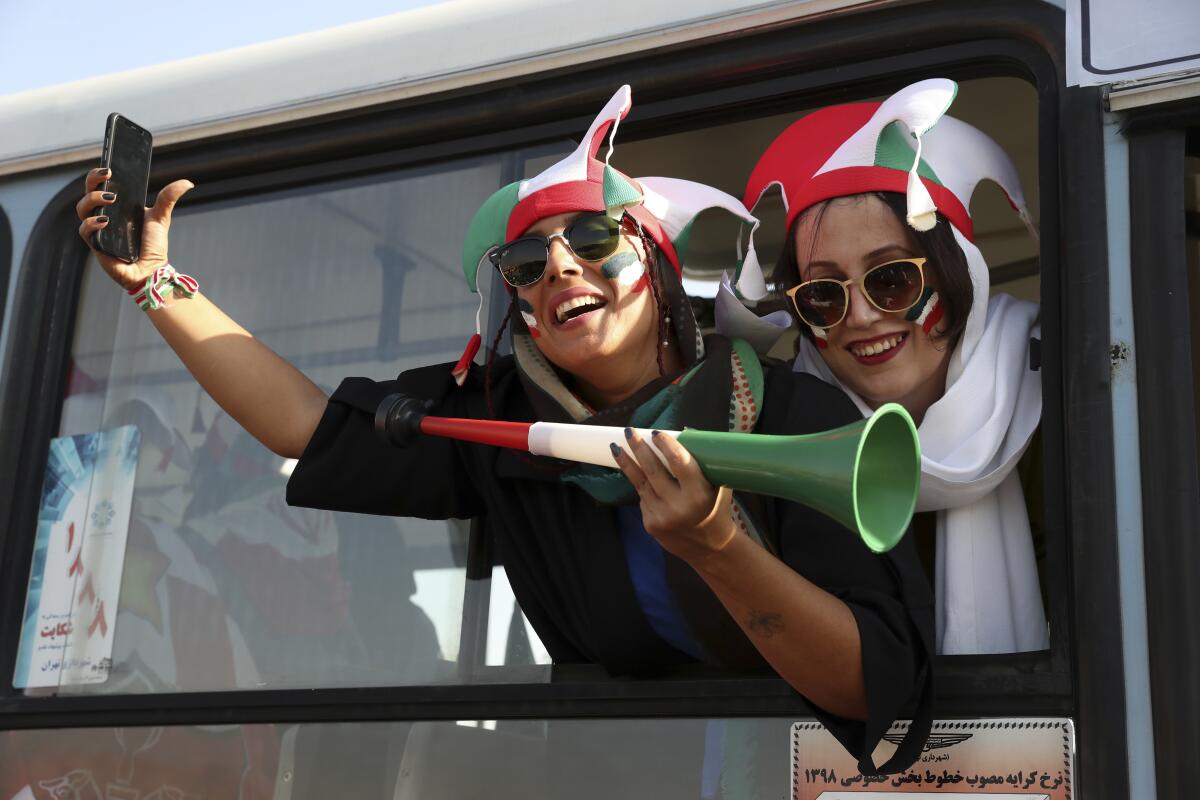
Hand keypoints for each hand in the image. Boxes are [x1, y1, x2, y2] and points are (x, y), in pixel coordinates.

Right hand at [76, 168, 194, 290]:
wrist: (151, 270)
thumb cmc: (153, 245)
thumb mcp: (161, 217)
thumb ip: (169, 198)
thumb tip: (187, 182)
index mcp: (115, 207)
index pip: (100, 186)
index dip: (98, 175)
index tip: (108, 168)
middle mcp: (102, 216)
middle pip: (87, 193)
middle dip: (93, 181)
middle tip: (106, 175)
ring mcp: (97, 230)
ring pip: (82, 209)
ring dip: (92, 200)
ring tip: (110, 199)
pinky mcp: (95, 245)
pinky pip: (84, 231)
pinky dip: (91, 224)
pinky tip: (104, 222)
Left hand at [611, 428, 738, 563]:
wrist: (710, 547)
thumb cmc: (716, 509)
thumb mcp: (718, 486)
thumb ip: (702, 464)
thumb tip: (681, 434)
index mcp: (699, 494)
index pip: (678, 463)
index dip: (665, 446)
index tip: (655, 433)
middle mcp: (678, 506)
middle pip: (653, 470)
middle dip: (639, 448)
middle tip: (630, 431)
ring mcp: (662, 517)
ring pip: (640, 483)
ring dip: (627, 463)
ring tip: (616, 448)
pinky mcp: (650, 524)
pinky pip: (643, 498)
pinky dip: (641, 484)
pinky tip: (636, 472)